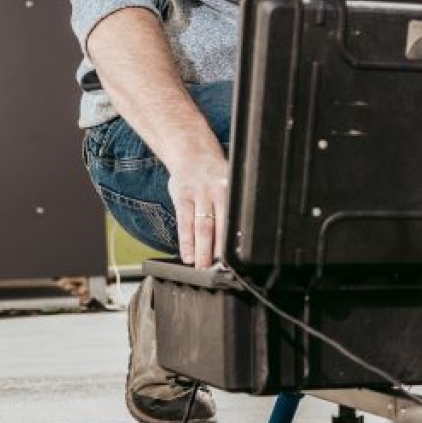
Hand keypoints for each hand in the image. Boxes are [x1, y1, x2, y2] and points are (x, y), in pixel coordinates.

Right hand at [166, 144, 231, 268]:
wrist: (191, 152)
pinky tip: (188, 256)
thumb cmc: (214, 175)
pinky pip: (184, 223)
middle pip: (220, 226)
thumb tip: (240, 238)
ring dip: (202, 250)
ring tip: (202, 268)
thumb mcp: (230, 184)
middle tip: (221, 270)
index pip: (236, 220)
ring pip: (202, 227)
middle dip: (220, 250)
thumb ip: (232, 207)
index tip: (238, 260)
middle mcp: (217, 191)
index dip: (236, 240)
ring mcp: (198, 194)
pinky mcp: (181, 197)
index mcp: (232, 190)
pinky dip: (186, 242)